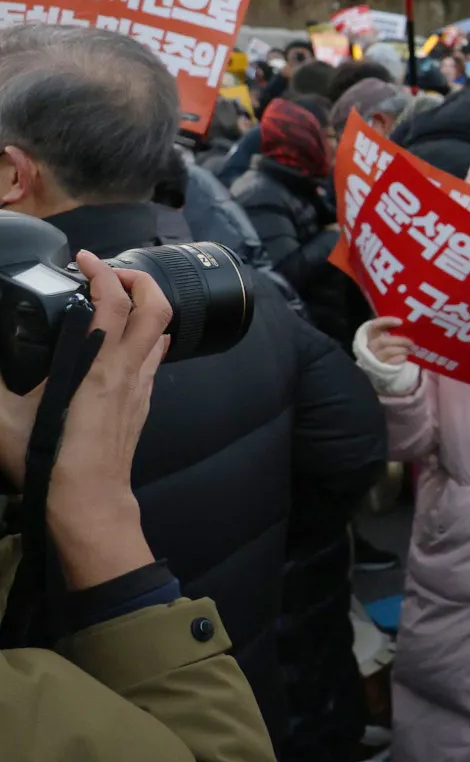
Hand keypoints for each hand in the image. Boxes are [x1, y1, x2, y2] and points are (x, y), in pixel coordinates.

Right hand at [35, 253, 172, 590]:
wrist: (87, 502)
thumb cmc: (48, 462)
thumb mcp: (3, 418)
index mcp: (99, 366)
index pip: (115, 302)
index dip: (103, 272)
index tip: (84, 259)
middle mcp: (128, 370)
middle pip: (157, 308)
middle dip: (139, 279)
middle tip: (108, 272)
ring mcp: (140, 387)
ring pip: (161, 331)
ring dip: (144, 306)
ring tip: (113, 298)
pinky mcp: (142, 403)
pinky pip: (154, 357)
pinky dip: (145, 336)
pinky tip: (123, 339)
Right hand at [354, 317, 420, 396]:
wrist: (386, 366)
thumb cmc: (390, 346)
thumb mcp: (389, 337)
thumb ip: (395, 330)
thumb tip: (410, 324)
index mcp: (373, 335)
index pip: (375, 325)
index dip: (386, 322)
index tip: (400, 322)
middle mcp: (371, 346)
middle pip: (382, 341)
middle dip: (399, 340)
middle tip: (411, 342)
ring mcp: (375, 357)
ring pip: (388, 351)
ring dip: (402, 350)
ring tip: (410, 350)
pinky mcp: (381, 367)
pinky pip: (392, 362)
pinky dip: (401, 358)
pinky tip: (405, 357)